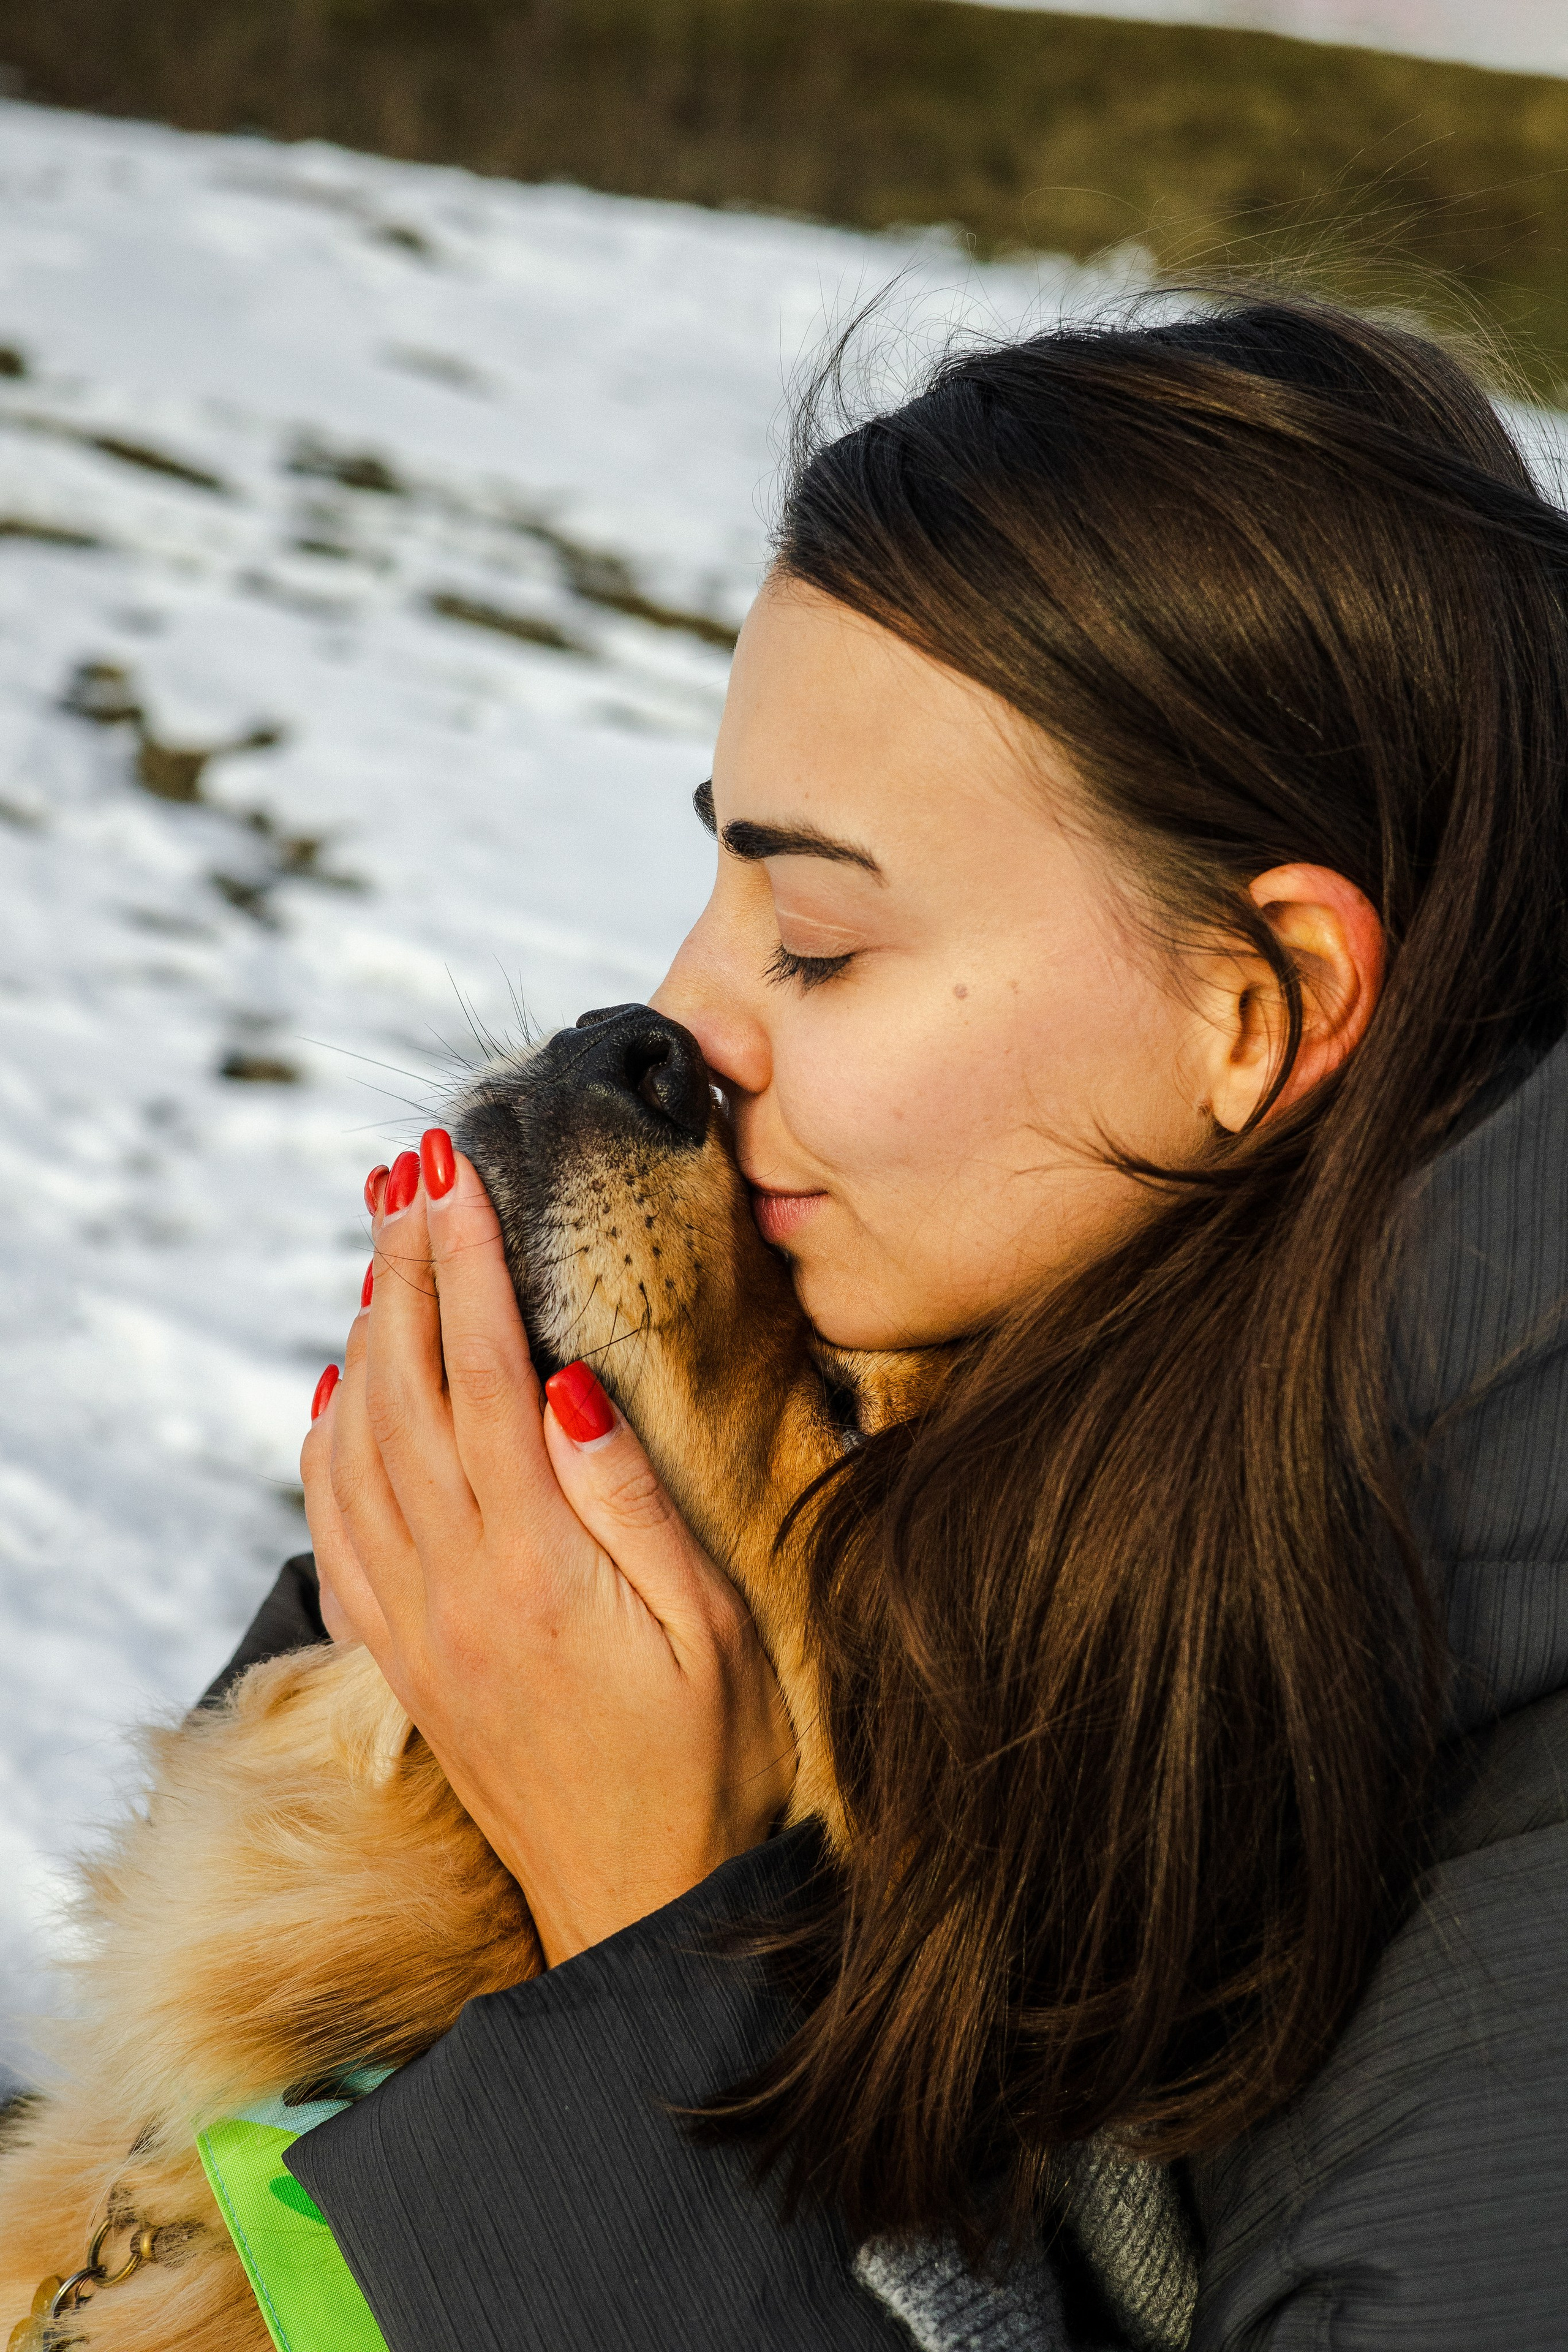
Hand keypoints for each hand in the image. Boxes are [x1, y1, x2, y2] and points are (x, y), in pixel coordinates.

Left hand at [300, 1134, 796, 1965]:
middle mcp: (451, 1586)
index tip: (454, 1176)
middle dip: (401, 1270)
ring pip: (354, 1451)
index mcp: (533, 1565)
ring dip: (361, 1339)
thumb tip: (563, 1383)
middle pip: (401, 1393)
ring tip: (378, 1253)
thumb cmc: (711, 1766)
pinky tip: (334, 1401)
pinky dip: (321, 1449)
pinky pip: (335, 1533)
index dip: (462, 1266)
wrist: (642, 1903)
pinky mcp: (405, 1660)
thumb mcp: (712, 1628)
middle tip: (409, 1174)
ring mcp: (414, 1625)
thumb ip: (631, 1502)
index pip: (480, 1375)